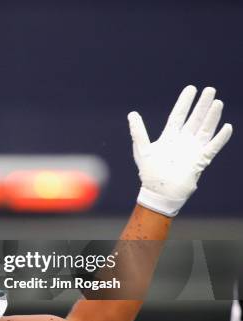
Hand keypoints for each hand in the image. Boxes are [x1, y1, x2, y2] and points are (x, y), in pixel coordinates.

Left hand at [127, 85, 231, 216]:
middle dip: (202, 105)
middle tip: (210, 89)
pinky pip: (213, 147)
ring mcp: (193, 150)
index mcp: (169, 137)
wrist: (159, 193)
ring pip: (205, 129)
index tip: (191, 88)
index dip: (185, 102)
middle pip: (195, 119)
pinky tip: (227, 127)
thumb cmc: (149, 173)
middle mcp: (183, 141)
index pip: (178, 116)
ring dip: (212, 117)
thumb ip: (138, 132)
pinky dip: (220, 138)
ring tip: (217, 103)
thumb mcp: (142, 149)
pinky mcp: (200, 160)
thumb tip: (132, 114)